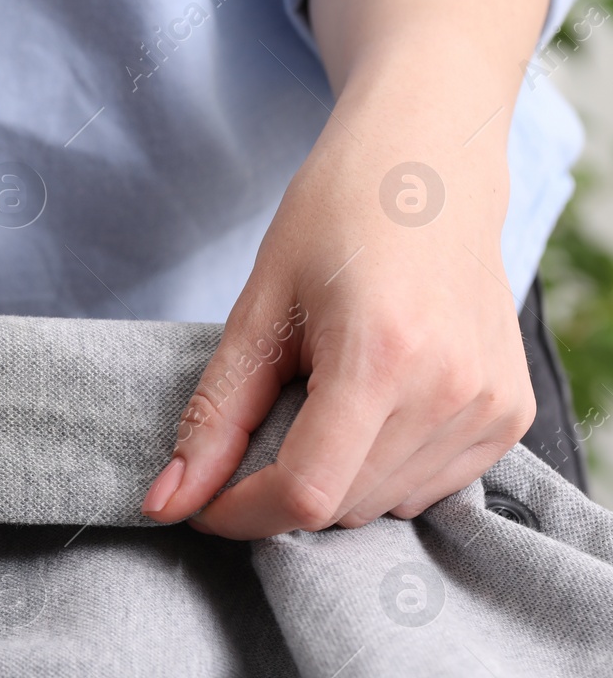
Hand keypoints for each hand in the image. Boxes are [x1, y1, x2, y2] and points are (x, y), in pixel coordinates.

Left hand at [140, 88, 532, 537]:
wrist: (430, 165)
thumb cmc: (336, 219)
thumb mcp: (257, 310)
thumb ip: (214, 416)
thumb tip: (166, 503)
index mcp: (382, 356)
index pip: (305, 493)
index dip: (241, 512)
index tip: (203, 499)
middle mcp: (451, 390)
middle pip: (341, 507)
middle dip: (279, 490)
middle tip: (260, 424)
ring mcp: (492, 405)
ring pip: (382, 507)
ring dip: (333, 481)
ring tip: (322, 399)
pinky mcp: (511, 413)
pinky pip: (428, 489)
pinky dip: (382, 472)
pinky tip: (370, 408)